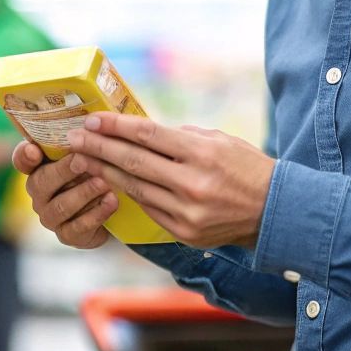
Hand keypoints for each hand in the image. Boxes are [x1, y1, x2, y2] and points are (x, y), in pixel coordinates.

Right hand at [12, 141, 114, 248]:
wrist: (111, 207)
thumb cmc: (95, 172)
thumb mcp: (89, 153)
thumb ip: (83, 140)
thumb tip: (95, 118)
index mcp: (39, 167)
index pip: (22, 159)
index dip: (25, 155)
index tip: (34, 150)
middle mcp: (39, 192)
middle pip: (42, 182)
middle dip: (64, 171)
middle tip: (83, 160)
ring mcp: (51, 216)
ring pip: (61, 206)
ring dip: (84, 192)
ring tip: (104, 182)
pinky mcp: (67, 235)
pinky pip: (78, 226)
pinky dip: (97, 213)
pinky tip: (112, 201)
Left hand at [65, 113, 274, 247]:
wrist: (276, 212)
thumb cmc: (248, 169)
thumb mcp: (221, 141)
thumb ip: (182, 137)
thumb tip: (143, 131)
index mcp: (202, 153)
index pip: (148, 135)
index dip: (116, 126)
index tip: (92, 119)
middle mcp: (192, 183)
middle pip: (133, 161)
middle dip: (99, 147)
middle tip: (74, 138)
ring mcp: (186, 211)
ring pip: (134, 188)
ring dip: (103, 172)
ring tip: (81, 160)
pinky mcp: (183, 231)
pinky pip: (148, 208)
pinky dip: (127, 194)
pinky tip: (108, 183)